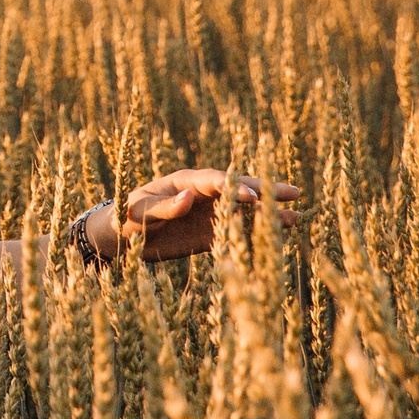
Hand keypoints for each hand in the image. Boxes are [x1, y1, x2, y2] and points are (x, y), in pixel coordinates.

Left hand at [117, 169, 300, 261]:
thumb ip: (165, 207)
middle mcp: (202, 195)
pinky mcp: (209, 235)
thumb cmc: (126, 217)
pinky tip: (278, 236)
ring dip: (267, 213)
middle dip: (264, 190)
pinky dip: (256, 233)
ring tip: (296, 216)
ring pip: (243, 211)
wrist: (121, 237)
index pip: (215, 182)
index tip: (255, 196)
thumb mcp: (140, 212)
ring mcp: (208, 214)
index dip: (235, 187)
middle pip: (238, 189)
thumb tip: (189, 199)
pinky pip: (236, 233)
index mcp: (184, 183)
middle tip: (293, 192)